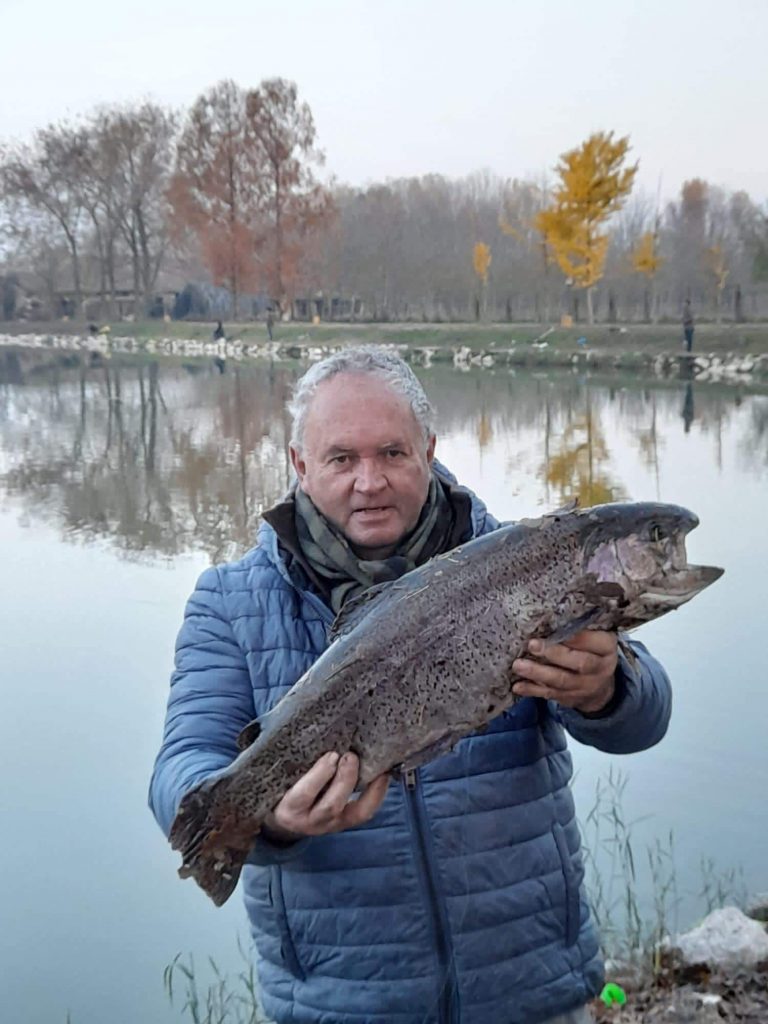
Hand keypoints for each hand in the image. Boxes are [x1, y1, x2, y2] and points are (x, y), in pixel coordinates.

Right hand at [262, 751, 388, 841]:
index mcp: (288, 809)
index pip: (303, 795)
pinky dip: (377, 793)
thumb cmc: (280, 788)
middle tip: (350, 755)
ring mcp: (331, 825)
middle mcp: (310, 821)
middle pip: (330, 805)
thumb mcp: (278, 778)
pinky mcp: (346, 823)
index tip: (331, 755)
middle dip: (344, 780)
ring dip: (363, 785)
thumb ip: (291, 760)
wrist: (283, 819)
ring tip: (365, 761)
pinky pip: (365, 811)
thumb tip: (303, 721)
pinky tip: (382, 774)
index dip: (320, 776)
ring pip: (353, 812)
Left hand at [512, 629, 617, 713]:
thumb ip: (580, 629)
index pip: (597, 642)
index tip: (556, 629)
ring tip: (518, 665)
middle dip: (554, 654)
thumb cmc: (591, 652)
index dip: (577, 637)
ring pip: (561, 681)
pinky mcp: (570, 699)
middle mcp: (600, 669)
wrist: (600, 689)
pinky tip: (518, 685)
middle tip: (532, 645)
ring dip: (538, 673)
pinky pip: (550, 694)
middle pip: (579, 663)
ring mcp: (585, 687)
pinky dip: (532, 690)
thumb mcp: (595, 639)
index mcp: (607, 649)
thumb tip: (550, 614)